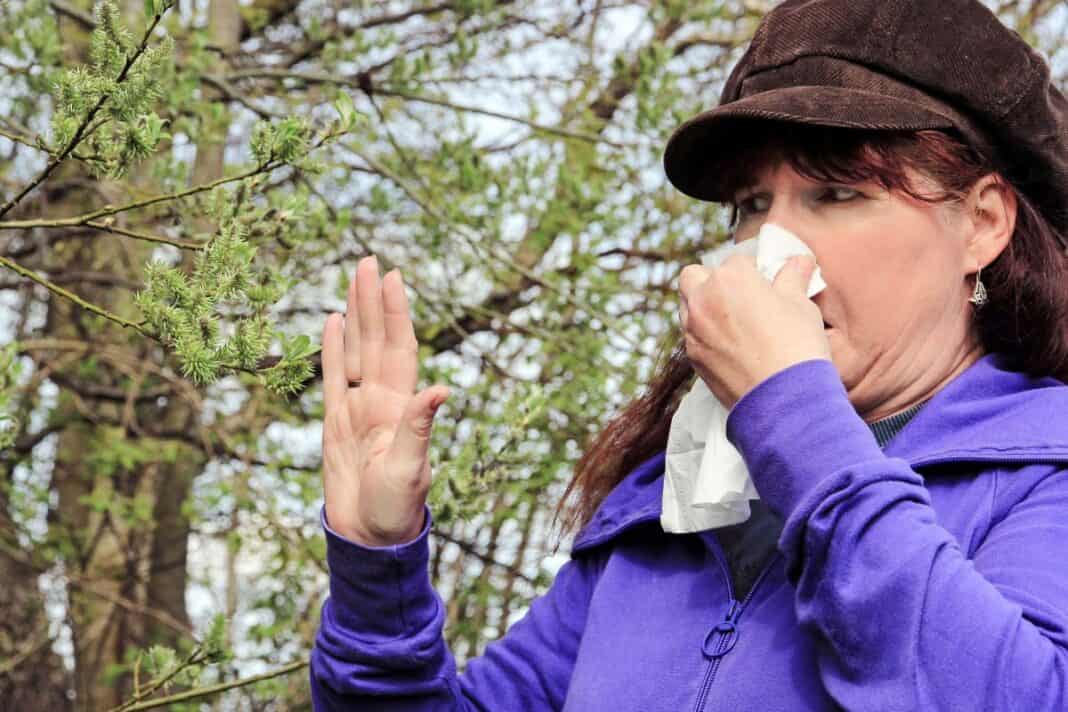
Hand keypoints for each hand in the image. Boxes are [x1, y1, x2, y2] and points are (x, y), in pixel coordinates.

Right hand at [320, 255, 449, 546]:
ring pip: (355, 351)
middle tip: (368, 260)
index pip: (399, 347)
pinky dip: (331, 350)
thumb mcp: (411, 468)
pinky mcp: (336, 423)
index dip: (396, 313)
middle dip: (373, 300)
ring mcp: (358, 409)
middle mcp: (381, 400)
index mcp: (401, 406)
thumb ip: (420, 426)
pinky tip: (331, 322)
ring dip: (355, 316)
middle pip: (375, 339)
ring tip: (352, 280)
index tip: (393, 277)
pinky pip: (332, 378)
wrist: (369, 537)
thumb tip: (442, 388)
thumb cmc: (395, 507)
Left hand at [678, 254, 829, 409]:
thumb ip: (793, 277)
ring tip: (732, 322)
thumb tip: (800, 261)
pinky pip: (691, 335)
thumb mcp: (801, 304)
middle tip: (738, 297)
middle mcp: (704, 299)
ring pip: (687, 306)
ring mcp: (693, 329)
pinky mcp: (692, 356)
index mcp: (730, 277)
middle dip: (711, 281)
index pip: (737, 262)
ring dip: (703, 306)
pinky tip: (729, 346)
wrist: (783, 399)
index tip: (766, 286)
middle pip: (694, 276)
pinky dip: (704, 334)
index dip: (754, 272)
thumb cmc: (797, 345)